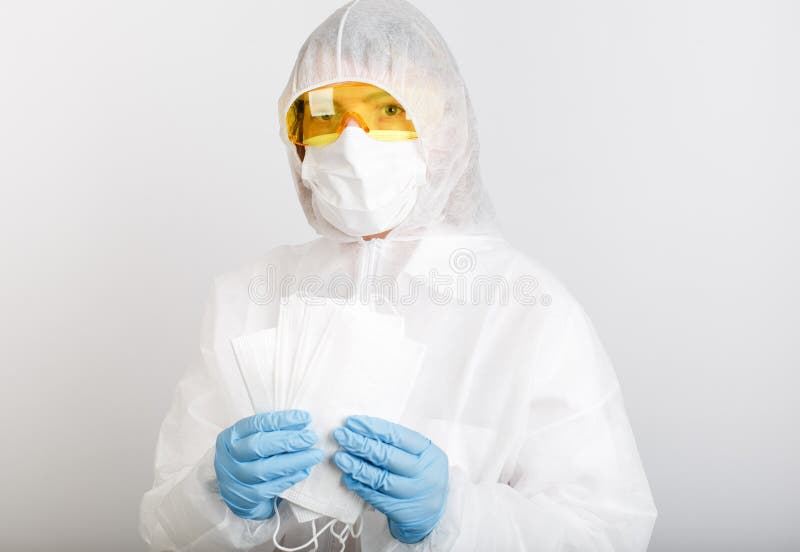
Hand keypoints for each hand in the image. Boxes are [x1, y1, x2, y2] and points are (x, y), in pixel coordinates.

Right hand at [214, 409, 322, 519]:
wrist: (235, 492)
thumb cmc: (250, 459)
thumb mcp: (252, 440)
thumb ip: (271, 432)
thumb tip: (303, 423)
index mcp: (230, 437)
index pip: (257, 424)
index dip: (282, 420)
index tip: (305, 418)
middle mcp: (228, 457)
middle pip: (259, 446)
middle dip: (289, 440)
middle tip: (311, 437)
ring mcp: (235, 479)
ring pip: (265, 469)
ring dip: (294, 461)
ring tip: (314, 455)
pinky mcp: (245, 497)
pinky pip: (270, 487)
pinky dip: (290, 478)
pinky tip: (304, 470)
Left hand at [333, 415, 447, 543]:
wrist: (432, 513)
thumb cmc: (420, 476)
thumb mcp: (419, 456)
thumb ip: (396, 444)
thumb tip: (362, 430)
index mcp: (429, 452)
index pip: (397, 436)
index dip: (372, 428)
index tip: (352, 422)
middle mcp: (424, 473)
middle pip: (387, 456)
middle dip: (360, 444)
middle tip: (341, 436)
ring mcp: (414, 494)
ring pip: (380, 478)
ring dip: (356, 466)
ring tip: (340, 457)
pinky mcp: (402, 511)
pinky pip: (376, 497)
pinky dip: (360, 486)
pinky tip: (348, 477)